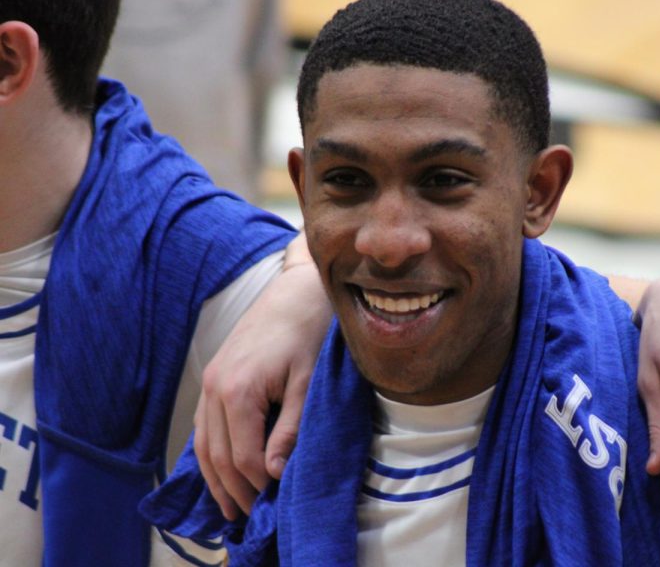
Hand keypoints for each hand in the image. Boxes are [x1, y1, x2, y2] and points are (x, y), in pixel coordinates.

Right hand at [194, 238, 331, 518]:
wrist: (297, 289)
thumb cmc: (310, 332)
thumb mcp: (308, 382)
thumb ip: (290, 428)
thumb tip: (272, 471)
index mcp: (239, 391)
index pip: (244, 456)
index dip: (259, 485)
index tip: (276, 500)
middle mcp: (215, 388)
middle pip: (218, 456)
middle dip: (234, 490)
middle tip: (252, 516)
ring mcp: (210, 380)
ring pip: (203, 443)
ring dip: (216, 478)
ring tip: (231, 506)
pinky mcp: (213, 374)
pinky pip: (203, 424)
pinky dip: (210, 453)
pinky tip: (221, 469)